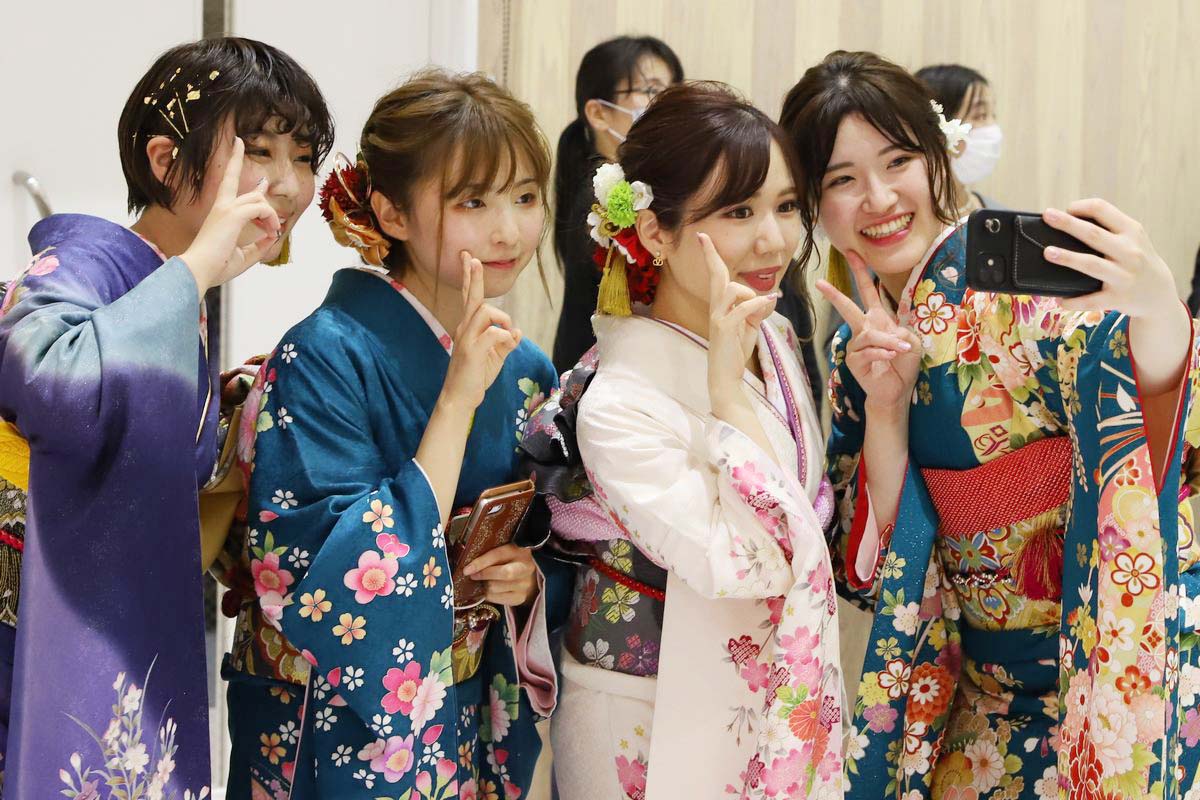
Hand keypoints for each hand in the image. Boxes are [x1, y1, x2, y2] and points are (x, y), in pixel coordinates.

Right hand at [179, 137, 280, 293]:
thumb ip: (257, 246)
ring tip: (272, 232)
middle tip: (268, 199)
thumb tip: (271, 238)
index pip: (228, 181)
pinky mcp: (232, 214)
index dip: (235, 161)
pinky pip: (261, 208)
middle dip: (254, 180)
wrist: (200, 271)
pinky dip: (270, 220)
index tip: (238, 145)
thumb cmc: (216, 267)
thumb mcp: (243, 256)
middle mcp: (221, 206)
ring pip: (258, 200)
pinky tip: (270, 232)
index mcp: (220, 213)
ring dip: (271, 216)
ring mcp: (226, 208)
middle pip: (243, 185)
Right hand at [439, 252, 521, 410]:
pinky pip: (493, 333)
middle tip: (470, 257)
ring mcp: (466, 338)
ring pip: (485, 312)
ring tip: (507, 333)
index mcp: (469, 327)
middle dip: (473, 277)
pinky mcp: (472, 350)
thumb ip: (506, 342)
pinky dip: (505, 337)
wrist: (461, 397)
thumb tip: (517, 331)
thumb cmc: (477, 375)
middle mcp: (464, 328)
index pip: (470, 298)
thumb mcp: (496, 356)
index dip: (470, 278)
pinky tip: (508, 345)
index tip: (468, 257)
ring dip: (502, 319)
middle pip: (472, 297)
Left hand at [463, 544, 537, 606]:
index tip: (467, 569)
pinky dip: (488, 595)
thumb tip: (469, 564)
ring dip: (485, 585)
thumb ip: (491, 554)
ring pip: (497, 587)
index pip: (499, 555)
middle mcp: (526, 568)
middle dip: (484, 575)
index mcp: (520, 551)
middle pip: (504, 573)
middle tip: (473, 576)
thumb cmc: (511, 561)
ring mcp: (524, 584)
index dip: (481, 562)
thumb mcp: (505, 553)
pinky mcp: (520, 598)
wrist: (529, 577)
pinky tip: (489, 590)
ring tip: (483, 581)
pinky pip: (497, 599)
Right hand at [699, 232, 778, 409]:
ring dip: (749, 294)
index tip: (703, 238)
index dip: (711, 257)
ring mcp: (718, 318)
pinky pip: (743, 309)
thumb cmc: (735, 351)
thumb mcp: (751, 326)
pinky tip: (770, 304)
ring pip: (731, 288)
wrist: (726, 376)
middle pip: (715, 275)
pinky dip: (758, 304)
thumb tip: (768, 298)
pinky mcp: (724, 329)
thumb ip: (757, 310)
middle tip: (702, 237)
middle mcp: (716, 308)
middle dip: (710, 255)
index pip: (717, 277)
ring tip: (758, 309)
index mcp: (721, 306)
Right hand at [816, 250, 921, 414]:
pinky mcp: (855, 362)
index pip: (868, 292)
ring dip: (887, 341)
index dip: (861, 273)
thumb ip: (901, 331)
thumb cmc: (903, 364)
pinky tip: (891, 357)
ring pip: (868, 335)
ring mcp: (857, 346)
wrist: (897, 390)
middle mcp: (863, 330)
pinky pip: (868, 352)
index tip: (853, 253)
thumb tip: (888, 333)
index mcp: (877, 320)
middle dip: (835, 295)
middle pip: (848, 308)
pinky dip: (883, 353)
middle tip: (820, 283)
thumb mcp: (912, 341)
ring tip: (901, 349)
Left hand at [1041, 199, 1176, 317]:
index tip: (1066, 209)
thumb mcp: (1132, 238)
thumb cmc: (1135, 259)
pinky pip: (1092, 300)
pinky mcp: (1119, 298)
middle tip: (1048, 215)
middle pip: (1094, 235)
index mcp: (1131, 231)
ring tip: (1048, 252)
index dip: (1083, 206)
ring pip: (1092, 265)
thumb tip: (1066, 220)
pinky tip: (1059, 300)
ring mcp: (1124, 276)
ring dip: (1068, 258)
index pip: (1104, 210)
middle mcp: (1129, 252)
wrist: (1158, 292)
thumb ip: (1108, 228)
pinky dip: (1074, 301)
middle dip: (1068, 224)